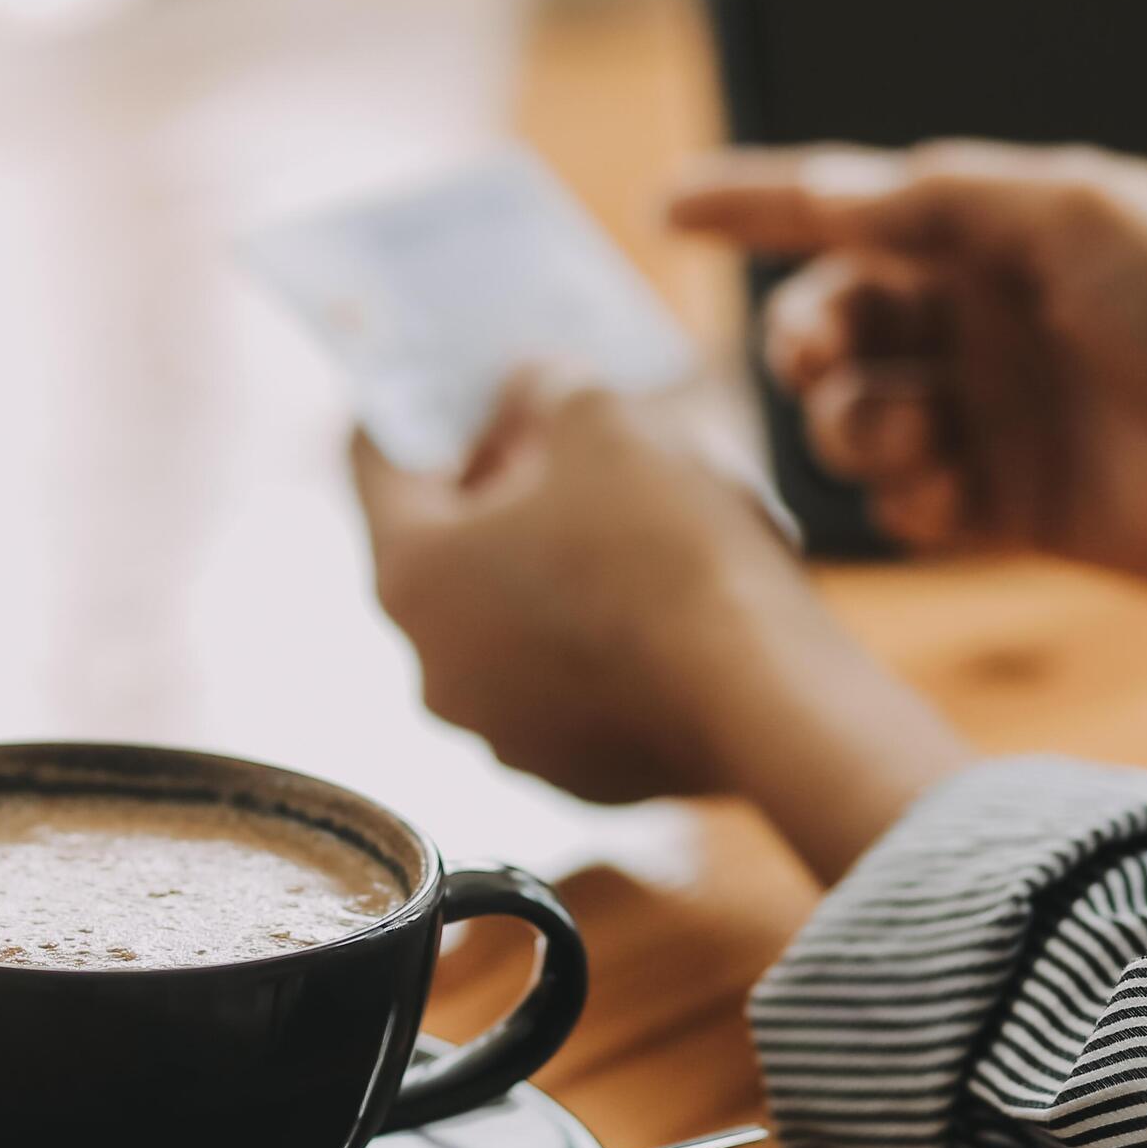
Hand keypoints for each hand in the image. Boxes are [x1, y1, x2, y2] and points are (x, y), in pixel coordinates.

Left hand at [352, 375, 963, 876]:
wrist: (769, 694)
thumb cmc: (669, 546)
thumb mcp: (604, 422)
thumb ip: (548, 392)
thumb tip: (535, 390)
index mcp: (410, 576)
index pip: (378, 464)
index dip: (420, 401)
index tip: (456, 374)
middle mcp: (434, 668)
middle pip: (445, 548)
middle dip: (494, 481)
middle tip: (551, 432)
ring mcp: (502, 733)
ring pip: (508, 620)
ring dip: (545, 561)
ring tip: (620, 510)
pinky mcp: (575, 773)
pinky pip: (568, 681)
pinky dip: (593, 632)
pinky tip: (657, 592)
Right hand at [673, 141, 1146, 644]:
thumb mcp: (1075, 215)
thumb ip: (938, 199)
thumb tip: (821, 190)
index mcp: (993, 235)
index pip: (847, 209)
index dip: (752, 204)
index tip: (665, 203)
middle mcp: (978, 322)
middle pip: (828, 322)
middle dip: (806, 335)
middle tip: (825, 352)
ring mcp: (987, 417)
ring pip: (848, 417)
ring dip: (854, 420)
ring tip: (920, 431)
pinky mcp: (1002, 509)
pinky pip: (897, 502)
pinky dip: (900, 493)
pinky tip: (949, 491)